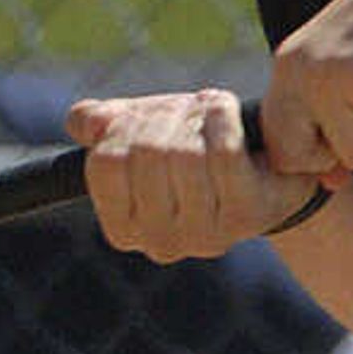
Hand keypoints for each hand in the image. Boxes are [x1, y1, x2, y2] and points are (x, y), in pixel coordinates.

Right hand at [65, 88, 330, 259]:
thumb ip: (100, 126)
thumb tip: (86, 122)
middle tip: (183, 112)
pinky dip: (221, 117)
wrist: (266, 169)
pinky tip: (226, 110)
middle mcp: (160, 243)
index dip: (122, 127)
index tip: (143, 120)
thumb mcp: (138, 134)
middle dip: (164, 116)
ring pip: (184, 154)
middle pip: (145, 154)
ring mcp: (205, 235)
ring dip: (195, 115)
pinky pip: (223, 153)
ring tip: (206, 113)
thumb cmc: (194, 149)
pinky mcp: (245, 216)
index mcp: (124, 230)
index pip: (104, 164)